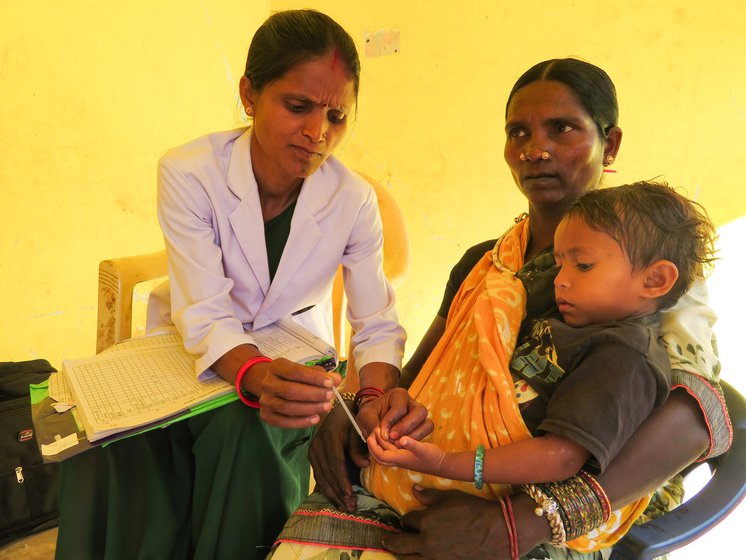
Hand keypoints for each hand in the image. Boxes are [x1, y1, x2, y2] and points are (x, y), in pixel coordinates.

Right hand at [255, 358, 340, 428]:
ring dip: (310, 408)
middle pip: (290, 391)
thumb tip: (336, 379)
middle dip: (313, 395)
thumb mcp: (304, 370)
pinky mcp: (266, 415)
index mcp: (276, 367)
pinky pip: (283, 422)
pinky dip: (301, 422)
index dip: (314, 378)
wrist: (271, 385)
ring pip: (288, 407)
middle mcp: (267, 383)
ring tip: (326, 407)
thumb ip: (320, 374)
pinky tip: (315, 418)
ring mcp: (265, 400)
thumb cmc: (292, 377)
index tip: (330, 383)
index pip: (295, 372)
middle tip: (330, 396)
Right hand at [309, 404, 367, 512]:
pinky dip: (326, 488)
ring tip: (343, 507)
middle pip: (327, 474)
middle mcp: (318, 445)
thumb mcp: (358, 429)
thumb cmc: (352, 420)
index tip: (349, 495)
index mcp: (330, 437)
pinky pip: (318, 475)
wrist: (339, 410)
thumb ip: (359, 447)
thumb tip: (363, 465)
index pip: (336, 464)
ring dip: (332, 494)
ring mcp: (313, 450)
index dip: (342, 481)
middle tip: (349, 508)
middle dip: (338, 493)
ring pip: (321, 477)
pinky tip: (333, 499)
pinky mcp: (312, 455)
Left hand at [356, 387, 432, 441]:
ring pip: (427, 423)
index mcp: (398, 395)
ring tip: (398, 443)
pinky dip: (416, 441)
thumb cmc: (371, 414)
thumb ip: (373, 425)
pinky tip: (403, 446)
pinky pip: (426, 433)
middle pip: (419, 412)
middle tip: (393, 438)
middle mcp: (412, 403)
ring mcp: (419, 415)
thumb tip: (382, 436)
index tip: (383, 434)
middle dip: (406, 427)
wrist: (374, 418)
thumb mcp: (366, 417)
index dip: (391, 421)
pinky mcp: (421, 426)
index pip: (399, 407)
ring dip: (414, 436)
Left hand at [367, 428, 444, 473]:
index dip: (374, 446)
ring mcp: (402, 458)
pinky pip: (392, 451)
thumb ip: (412, 444)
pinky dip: (388, 444)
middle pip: (380, 456)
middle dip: (374, 446)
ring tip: (379, 431)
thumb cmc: (432, 457)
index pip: (381, 455)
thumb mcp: (423, 449)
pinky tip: (390, 435)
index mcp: (400, 459)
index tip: (371, 434)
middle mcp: (399, 460)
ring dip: (380, 444)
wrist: (442, 464)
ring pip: (385, 453)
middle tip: (372, 432)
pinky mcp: (406, 455)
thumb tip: (402, 440)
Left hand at [384, 487, 549, 558]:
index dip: (406, 519)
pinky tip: (418, 558)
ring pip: (409, 559)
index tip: (407, 520)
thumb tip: (414, 490)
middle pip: (400, 544)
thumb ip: (429, 496)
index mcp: (425, 522)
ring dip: (402, 555)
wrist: (495, 532)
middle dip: (392, 540)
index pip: (407, 520)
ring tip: (398, 552)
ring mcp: (435, 558)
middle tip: (386, 539)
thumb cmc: (473, 510)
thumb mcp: (450, 497)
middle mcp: (426, 542)